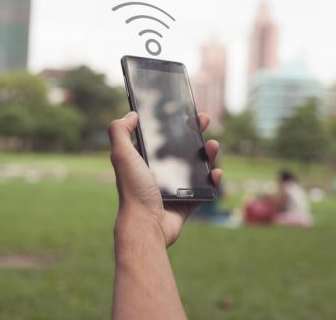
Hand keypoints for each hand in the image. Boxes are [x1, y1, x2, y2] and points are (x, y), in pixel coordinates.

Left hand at [108, 111, 221, 246]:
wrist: (146, 224)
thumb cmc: (134, 190)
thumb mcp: (122, 155)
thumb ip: (120, 131)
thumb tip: (131, 114)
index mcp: (144, 161)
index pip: (161, 137)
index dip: (173, 123)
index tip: (185, 112)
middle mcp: (159, 173)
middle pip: (182, 148)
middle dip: (195, 133)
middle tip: (205, 121)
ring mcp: (175, 188)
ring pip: (197, 166)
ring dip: (208, 154)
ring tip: (213, 146)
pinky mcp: (187, 202)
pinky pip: (205, 189)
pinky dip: (213, 180)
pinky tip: (216, 172)